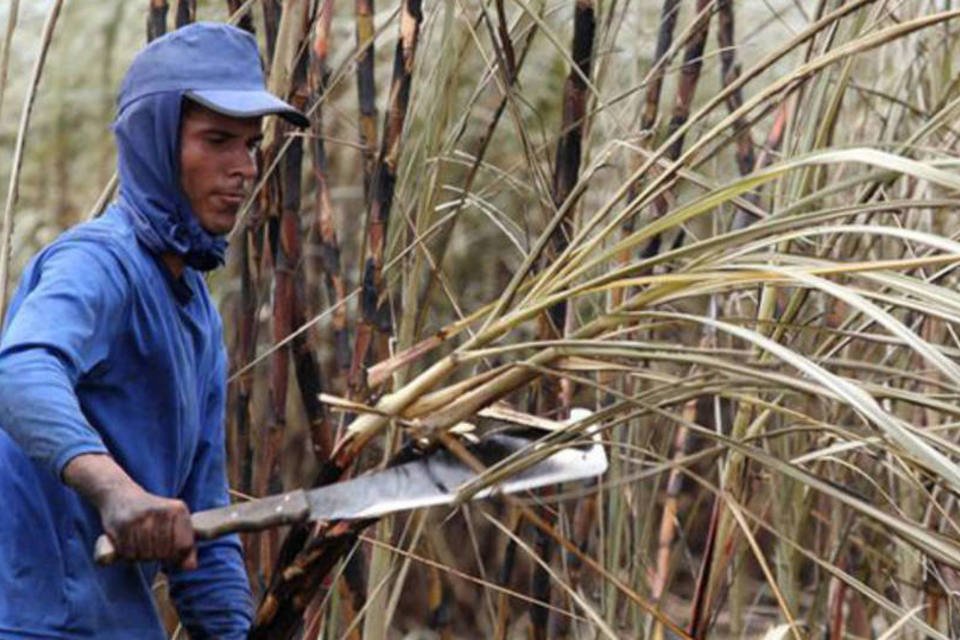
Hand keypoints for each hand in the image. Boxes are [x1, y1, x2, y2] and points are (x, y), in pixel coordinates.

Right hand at [63, 453, 197, 569]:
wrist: (120, 495)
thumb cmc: (153, 513)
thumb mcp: (174, 521)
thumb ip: (185, 545)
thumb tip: (191, 567)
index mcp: (178, 509)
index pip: (184, 546)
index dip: (178, 555)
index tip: (172, 552)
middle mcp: (160, 512)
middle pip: (164, 552)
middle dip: (159, 556)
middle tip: (153, 546)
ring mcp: (140, 518)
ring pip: (147, 555)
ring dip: (143, 556)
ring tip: (141, 544)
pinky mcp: (121, 525)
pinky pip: (130, 554)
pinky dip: (130, 554)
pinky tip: (130, 543)